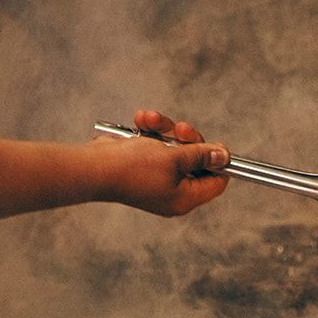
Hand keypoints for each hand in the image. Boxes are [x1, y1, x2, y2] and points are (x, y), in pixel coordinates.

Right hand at [95, 108, 230, 216]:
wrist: (94, 166)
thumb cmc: (132, 167)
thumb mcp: (174, 158)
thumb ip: (200, 155)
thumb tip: (224, 156)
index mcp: (185, 198)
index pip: (216, 183)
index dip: (219, 162)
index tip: (216, 145)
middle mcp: (173, 191)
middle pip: (196, 162)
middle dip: (188, 139)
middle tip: (181, 128)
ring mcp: (158, 179)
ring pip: (175, 148)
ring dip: (165, 129)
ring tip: (150, 120)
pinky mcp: (143, 165)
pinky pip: (156, 145)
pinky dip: (150, 131)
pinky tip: (140, 121)